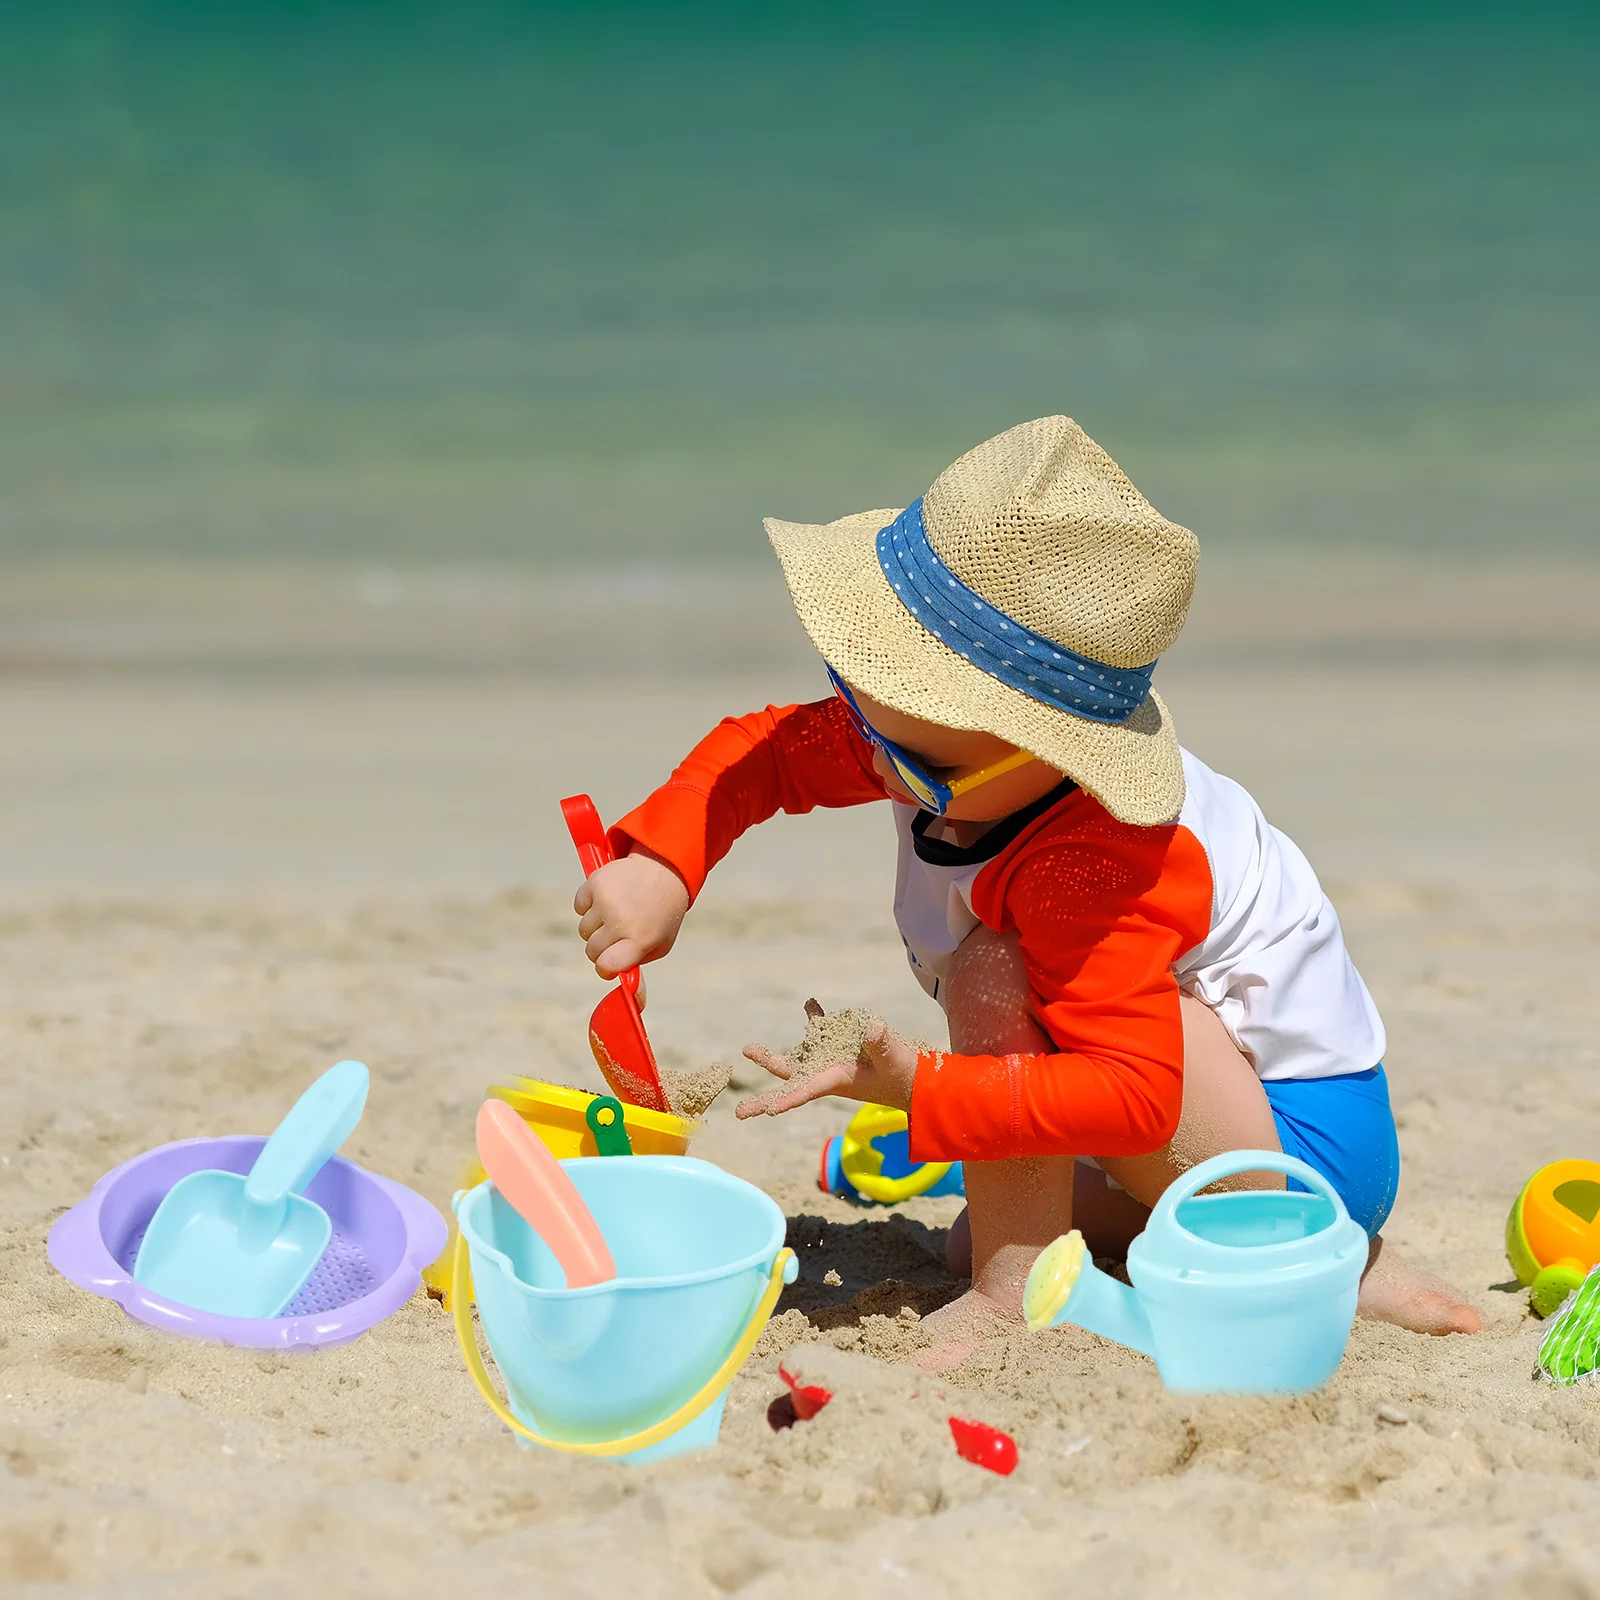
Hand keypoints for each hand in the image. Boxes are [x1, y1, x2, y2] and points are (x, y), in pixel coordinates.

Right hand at [574, 847, 689, 983]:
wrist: (664, 870)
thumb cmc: (661, 914)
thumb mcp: (659, 944)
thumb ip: (637, 966)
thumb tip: (629, 997)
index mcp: (640, 939)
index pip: (606, 966)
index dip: (605, 968)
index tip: (609, 963)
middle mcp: (621, 921)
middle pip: (591, 951)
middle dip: (602, 947)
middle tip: (619, 934)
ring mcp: (606, 901)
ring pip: (583, 930)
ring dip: (595, 926)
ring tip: (617, 913)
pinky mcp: (595, 883)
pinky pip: (579, 906)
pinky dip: (588, 905)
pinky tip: (608, 898)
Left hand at [734, 1016, 919, 1117]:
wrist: (915, 1076)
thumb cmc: (906, 1075)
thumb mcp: (895, 1061)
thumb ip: (882, 1046)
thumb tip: (870, 1029)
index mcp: (837, 1081)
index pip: (807, 1091)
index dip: (788, 1100)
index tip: (769, 1113)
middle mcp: (828, 1072)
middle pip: (789, 1081)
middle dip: (764, 1097)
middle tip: (738, 1112)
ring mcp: (831, 1058)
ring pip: (797, 1057)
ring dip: (772, 1056)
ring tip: (747, 1050)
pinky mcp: (841, 1044)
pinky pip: (821, 1030)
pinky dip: (814, 1017)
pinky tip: (810, 1003)